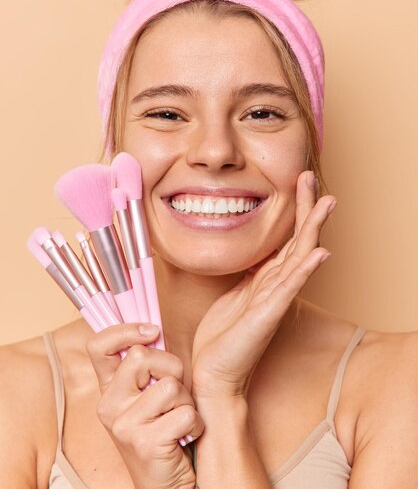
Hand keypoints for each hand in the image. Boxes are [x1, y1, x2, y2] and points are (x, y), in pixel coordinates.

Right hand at [87, 323, 203, 488]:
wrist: (164, 484)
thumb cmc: (164, 431)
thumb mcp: (147, 396)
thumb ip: (145, 366)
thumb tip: (153, 329)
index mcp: (108, 390)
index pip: (98, 345)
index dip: (125, 330)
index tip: (151, 331)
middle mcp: (109, 406)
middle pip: (142, 356)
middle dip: (171, 367)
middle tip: (174, 392)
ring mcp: (124, 426)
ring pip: (170, 385)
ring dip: (186, 400)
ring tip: (179, 418)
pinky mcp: (145, 443)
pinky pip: (184, 412)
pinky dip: (194, 423)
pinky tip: (185, 436)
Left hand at [191, 170, 335, 399]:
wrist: (215, 372)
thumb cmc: (224, 335)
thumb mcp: (236, 294)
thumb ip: (251, 274)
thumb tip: (257, 253)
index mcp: (268, 279)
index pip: (288, 239)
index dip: (297, 210)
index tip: (301, 182)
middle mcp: (276, 286)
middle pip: (298, 240)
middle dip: (307, 209)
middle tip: (313, 179)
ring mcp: (274, 300)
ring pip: (299, 258)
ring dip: (313, 229)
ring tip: (327, 204)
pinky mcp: (266, 316)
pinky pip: (287, 288)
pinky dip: (304, 270)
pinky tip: (318, 253)